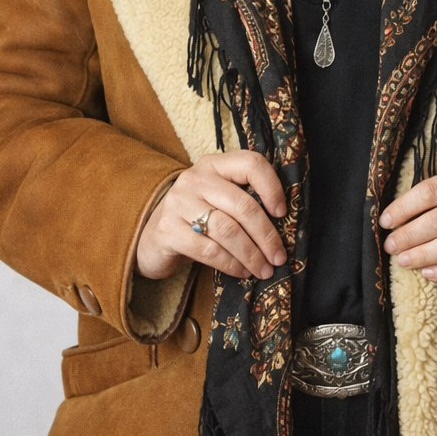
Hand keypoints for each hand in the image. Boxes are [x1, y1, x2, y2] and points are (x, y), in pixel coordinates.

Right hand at [137, 152, 287, 280]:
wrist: (153, 236)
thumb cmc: (197, 218)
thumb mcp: (219, 200)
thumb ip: (244, 200)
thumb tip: (283, 226)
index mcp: (214, 165)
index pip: (251, 163)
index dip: (272, 188)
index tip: (282, 213)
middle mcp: (195, 179)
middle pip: (242, 205)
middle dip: (266, 235)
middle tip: (278, 257)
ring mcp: (179, 203)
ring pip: (227, 230)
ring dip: (251, 254)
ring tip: (263, 269)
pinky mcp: (168, 231)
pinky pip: (208, 250)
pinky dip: (230, 263)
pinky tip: (242, 271)